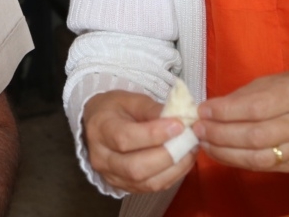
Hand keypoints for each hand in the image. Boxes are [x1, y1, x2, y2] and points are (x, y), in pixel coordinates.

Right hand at [81, 90, 196, 193]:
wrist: (98, 124)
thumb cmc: (115, 109)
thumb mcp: (131, 100)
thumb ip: (152, 109)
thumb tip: (179, 118)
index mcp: (101, 129)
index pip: (125, 138)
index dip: (153, 134)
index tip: (178, 125)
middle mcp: (102, 158)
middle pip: (135, 167)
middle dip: (168, 155)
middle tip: (189, 140)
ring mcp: (112, 176)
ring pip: (146, 182)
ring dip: (174, 168)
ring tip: (190, 150)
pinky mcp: (124, 186)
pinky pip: (152, 187)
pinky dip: (172, 175)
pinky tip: (183, 161)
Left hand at [193, 70, 288, 172]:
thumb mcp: (279, 79)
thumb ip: (248, 94)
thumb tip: (214, 107)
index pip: (256, 108)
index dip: (225, 112)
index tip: (203, 110)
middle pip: (255, 136)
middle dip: (220, 134)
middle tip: (198, 129)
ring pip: (258, 157)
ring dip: (225, 152)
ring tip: (205, 143)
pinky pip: (264, 166)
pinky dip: (239, 161)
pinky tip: (223, 152)